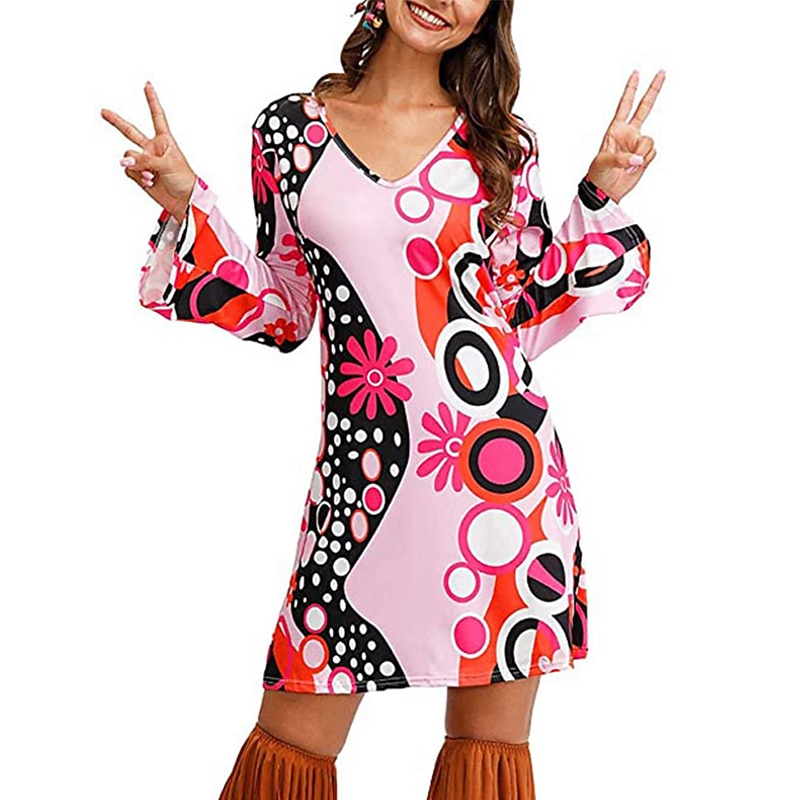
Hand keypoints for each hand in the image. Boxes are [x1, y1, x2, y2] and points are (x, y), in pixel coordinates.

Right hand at [100, 81, 197, 222]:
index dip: (152, 100)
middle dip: (116, 122)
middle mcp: (152, 148)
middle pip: (131, 131)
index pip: (157, 116)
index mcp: (165, 140)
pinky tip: (148, 181)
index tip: (147, 85)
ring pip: (128, 156)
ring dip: (137, 166)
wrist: (184, 201)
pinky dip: (136, 176)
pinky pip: (129, 171)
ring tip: (150, 175)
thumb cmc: (184, 180)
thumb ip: (145, 159)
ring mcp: (145, 162)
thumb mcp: (167, 164)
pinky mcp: (140, 175)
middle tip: (103, 111)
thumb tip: (126, 161)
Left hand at [585, 69, 664, 203]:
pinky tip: (635, 167)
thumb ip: (622, 158)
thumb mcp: (604, 162)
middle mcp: (629, 133)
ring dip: (641, 154)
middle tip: (662, 72)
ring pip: (649, 141)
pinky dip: (644, 161)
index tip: (635, 73)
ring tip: (629, 164)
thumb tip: (638, 158)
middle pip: (644, 107)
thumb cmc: (599, 173)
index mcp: (616, 129)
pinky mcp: (645, 155)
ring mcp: (638, 144)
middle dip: (653, 90)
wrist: (606, 190)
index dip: (630, 90)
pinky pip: (652, 153)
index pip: (624, 105)